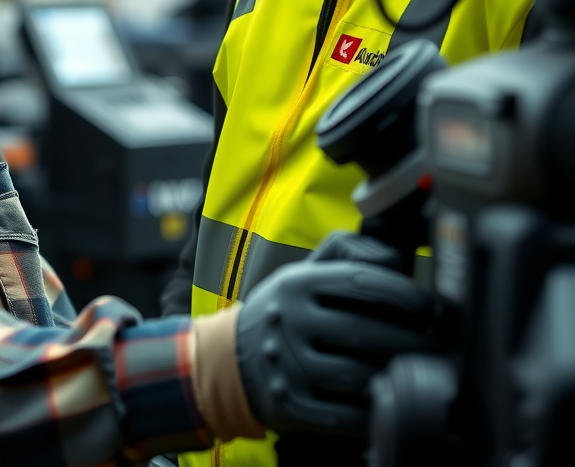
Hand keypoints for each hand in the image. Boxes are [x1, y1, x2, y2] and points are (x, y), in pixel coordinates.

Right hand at [235, 233, 434, 436]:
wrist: (232, 359)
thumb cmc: (283, 312)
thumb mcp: (301, 273)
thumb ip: (344, 254)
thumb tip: (392, 257)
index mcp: (295, 284)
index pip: (360, 282)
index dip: (404, 294)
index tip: (432, 308)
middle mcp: (289, 321)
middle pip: (366, 332)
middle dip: (412, 341)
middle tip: (437, 346)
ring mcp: (288, 366)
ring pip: (361, 374)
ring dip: (398, 374)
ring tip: (417, 370)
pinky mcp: (292, 405)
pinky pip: (347, 413)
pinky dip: (377, 409)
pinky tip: (391, 399)